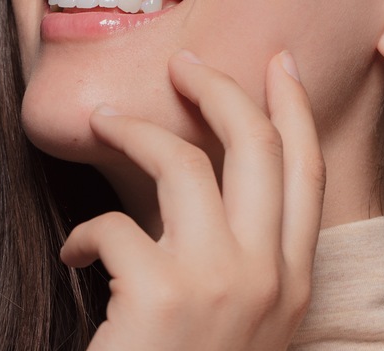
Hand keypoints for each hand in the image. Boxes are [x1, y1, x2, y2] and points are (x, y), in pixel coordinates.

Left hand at [60, 50, 324, 350]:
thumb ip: (244, 254)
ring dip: (133, 130)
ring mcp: (219, 285)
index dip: (295, 107)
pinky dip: (86, 230)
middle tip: (184, 64)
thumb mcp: (242, 319)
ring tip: (105, 121)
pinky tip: (75, 251)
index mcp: (294, 281)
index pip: (307, 169)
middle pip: (256, 144)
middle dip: (220, 88)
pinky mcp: (160, 298)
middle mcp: (269, 277)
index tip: (281, 64)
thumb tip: (213, 179)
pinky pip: (113, 225)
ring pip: (181, 161)